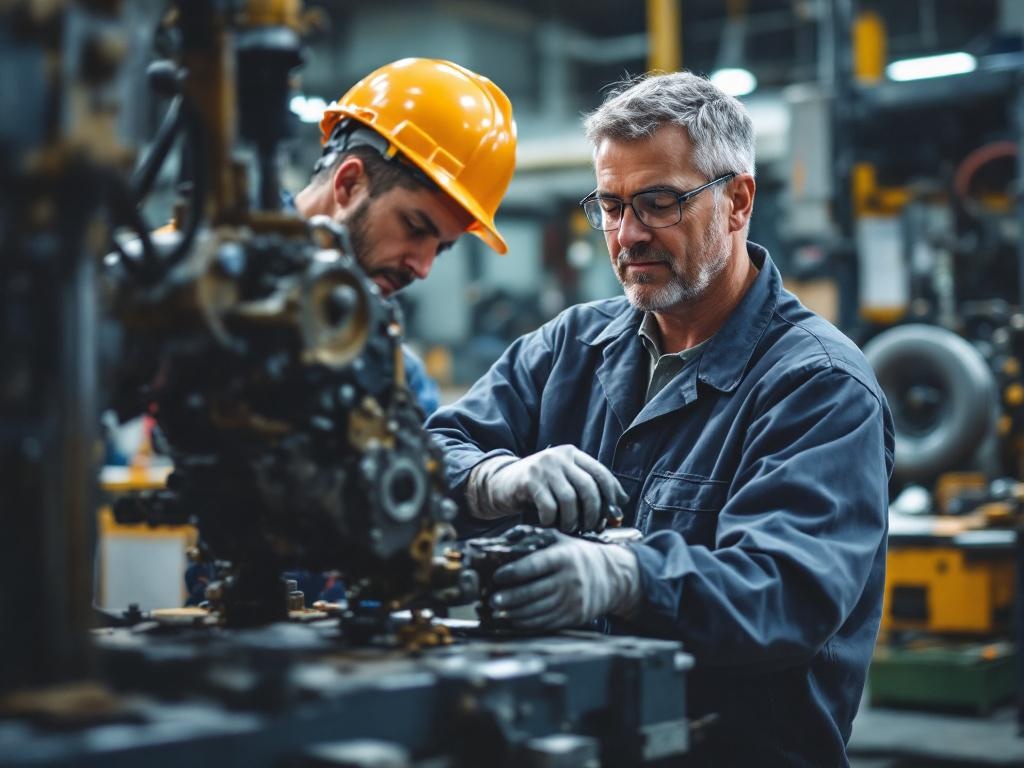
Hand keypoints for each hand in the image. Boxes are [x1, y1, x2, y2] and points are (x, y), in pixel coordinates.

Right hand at [479, 445, 627, 531]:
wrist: (500, 483)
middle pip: (589, 487)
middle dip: (594, 513)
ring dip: (573, 520)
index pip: (602, 474)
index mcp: (573, 454)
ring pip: (570, 499)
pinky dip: (552, 521)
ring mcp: (544, 467)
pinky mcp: (529, 480)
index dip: (612, 497)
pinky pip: (549, 506)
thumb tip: (620, 508)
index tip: (614, 516)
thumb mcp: (565, 483)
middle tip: (591, 528)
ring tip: (570, 529)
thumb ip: (588, 491)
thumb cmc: (538, 488)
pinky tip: (549, 524)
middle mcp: (560, 457)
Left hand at [489, 532, 639, 629]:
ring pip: (537, 610)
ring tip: (497, 610)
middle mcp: (569, 580)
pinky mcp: (574, 617)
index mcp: (564, 557)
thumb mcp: (560, 540)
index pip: (534, 565)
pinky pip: (546, 622)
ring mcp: (572, 601)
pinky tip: (514, 618)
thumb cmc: (578, 555)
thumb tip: (502, 542)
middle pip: (533, 592)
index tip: (497, 576)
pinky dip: (527, 623)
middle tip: (491, 599)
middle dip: (509, 597)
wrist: (612, 577)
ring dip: (514, 612)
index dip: (513, 572)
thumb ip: (534, 539)